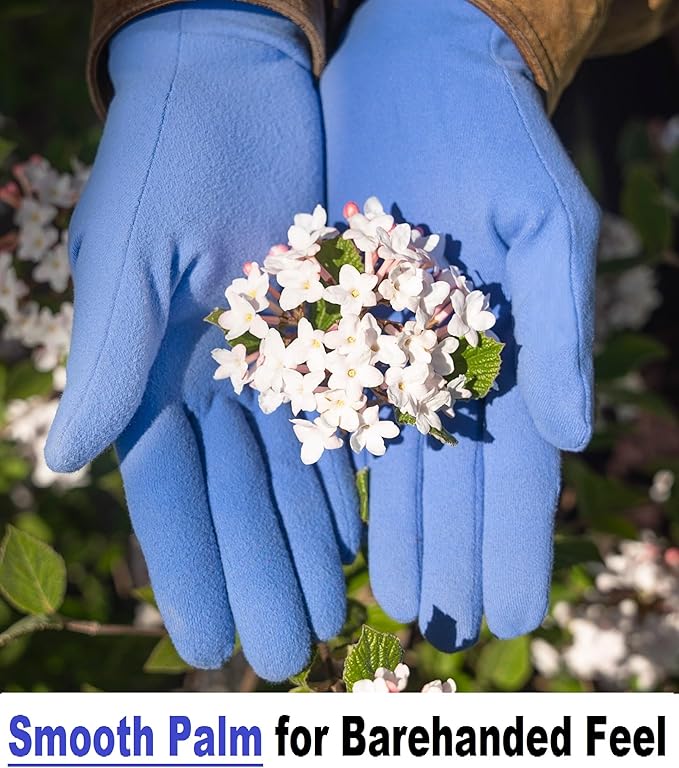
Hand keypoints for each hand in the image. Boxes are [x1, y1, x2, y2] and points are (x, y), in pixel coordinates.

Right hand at [46, 1, 359, 677]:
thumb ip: (108, 354)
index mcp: (150, 371)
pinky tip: (360, 531)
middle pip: (238, 497)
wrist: (241, 87)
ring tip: (333, 607)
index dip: (188, 564)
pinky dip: (347, 478)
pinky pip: (340, 419)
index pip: (167, 492)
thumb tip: (69, 458)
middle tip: (290, 644)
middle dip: (261, 572)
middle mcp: (209, 381)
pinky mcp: (330, 332)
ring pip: (291, 473)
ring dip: (309, 542)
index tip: (208, 640)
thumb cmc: (172, 155)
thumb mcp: (134, 249)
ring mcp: (273, 363)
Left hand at [321, 0, 599, 649]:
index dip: (515, 542)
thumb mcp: (546, 224)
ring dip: (400, 533)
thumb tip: (578, 434)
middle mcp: (451, 367)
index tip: (510, 613)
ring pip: (397, 463)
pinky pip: (340, 409)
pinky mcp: (340, 325)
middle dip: (453, 555)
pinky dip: (345, 470)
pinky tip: (340, 520)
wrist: (422, 77)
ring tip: (397, 598)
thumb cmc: (498, 139)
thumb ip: (562, 329)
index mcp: (511, 353)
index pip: (517, 468)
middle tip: (442, 627)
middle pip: (453, 483)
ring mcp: (394, 353)